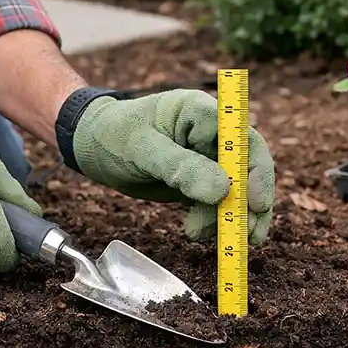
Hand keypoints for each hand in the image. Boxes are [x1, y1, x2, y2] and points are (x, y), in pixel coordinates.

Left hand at [72, 89, 274, 243]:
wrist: (92, 147)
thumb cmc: (112, 135)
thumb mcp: (141, 149)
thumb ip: (181, 167)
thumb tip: (222, 190)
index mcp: (200, 112)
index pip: (242, 140)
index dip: (255, 171)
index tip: (254, 203)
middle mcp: (211, 133)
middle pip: (249, 167)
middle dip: (251, 203)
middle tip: (248, 235)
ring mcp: (208, 157)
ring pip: (237, 190)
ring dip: (230, 218)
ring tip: (202, 235)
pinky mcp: (200, 180)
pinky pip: (220, 202)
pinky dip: (217, 221)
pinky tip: (201, 233)